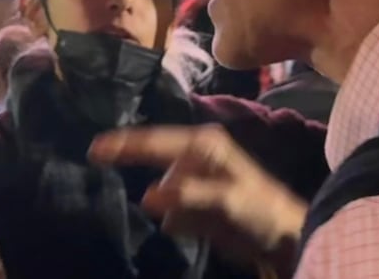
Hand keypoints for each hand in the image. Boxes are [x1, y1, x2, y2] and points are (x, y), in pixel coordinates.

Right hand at [88, 124, 305, 270]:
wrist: (285, 239)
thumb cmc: (260, 211)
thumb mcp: (226, 200)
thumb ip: (187, 195)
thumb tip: (147, 194)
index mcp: (203, 144)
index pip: (154, 140)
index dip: (124, 144)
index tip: (94, 148)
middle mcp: (197, 155)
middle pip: (154, 159)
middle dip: (138, 167)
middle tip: (104, 165)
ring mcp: (197, 178)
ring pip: (162, 188)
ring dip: (165, 205)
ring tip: (191, 219)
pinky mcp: (198, 201)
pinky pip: (172, 208)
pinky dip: (174, 218)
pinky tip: (193, 228)